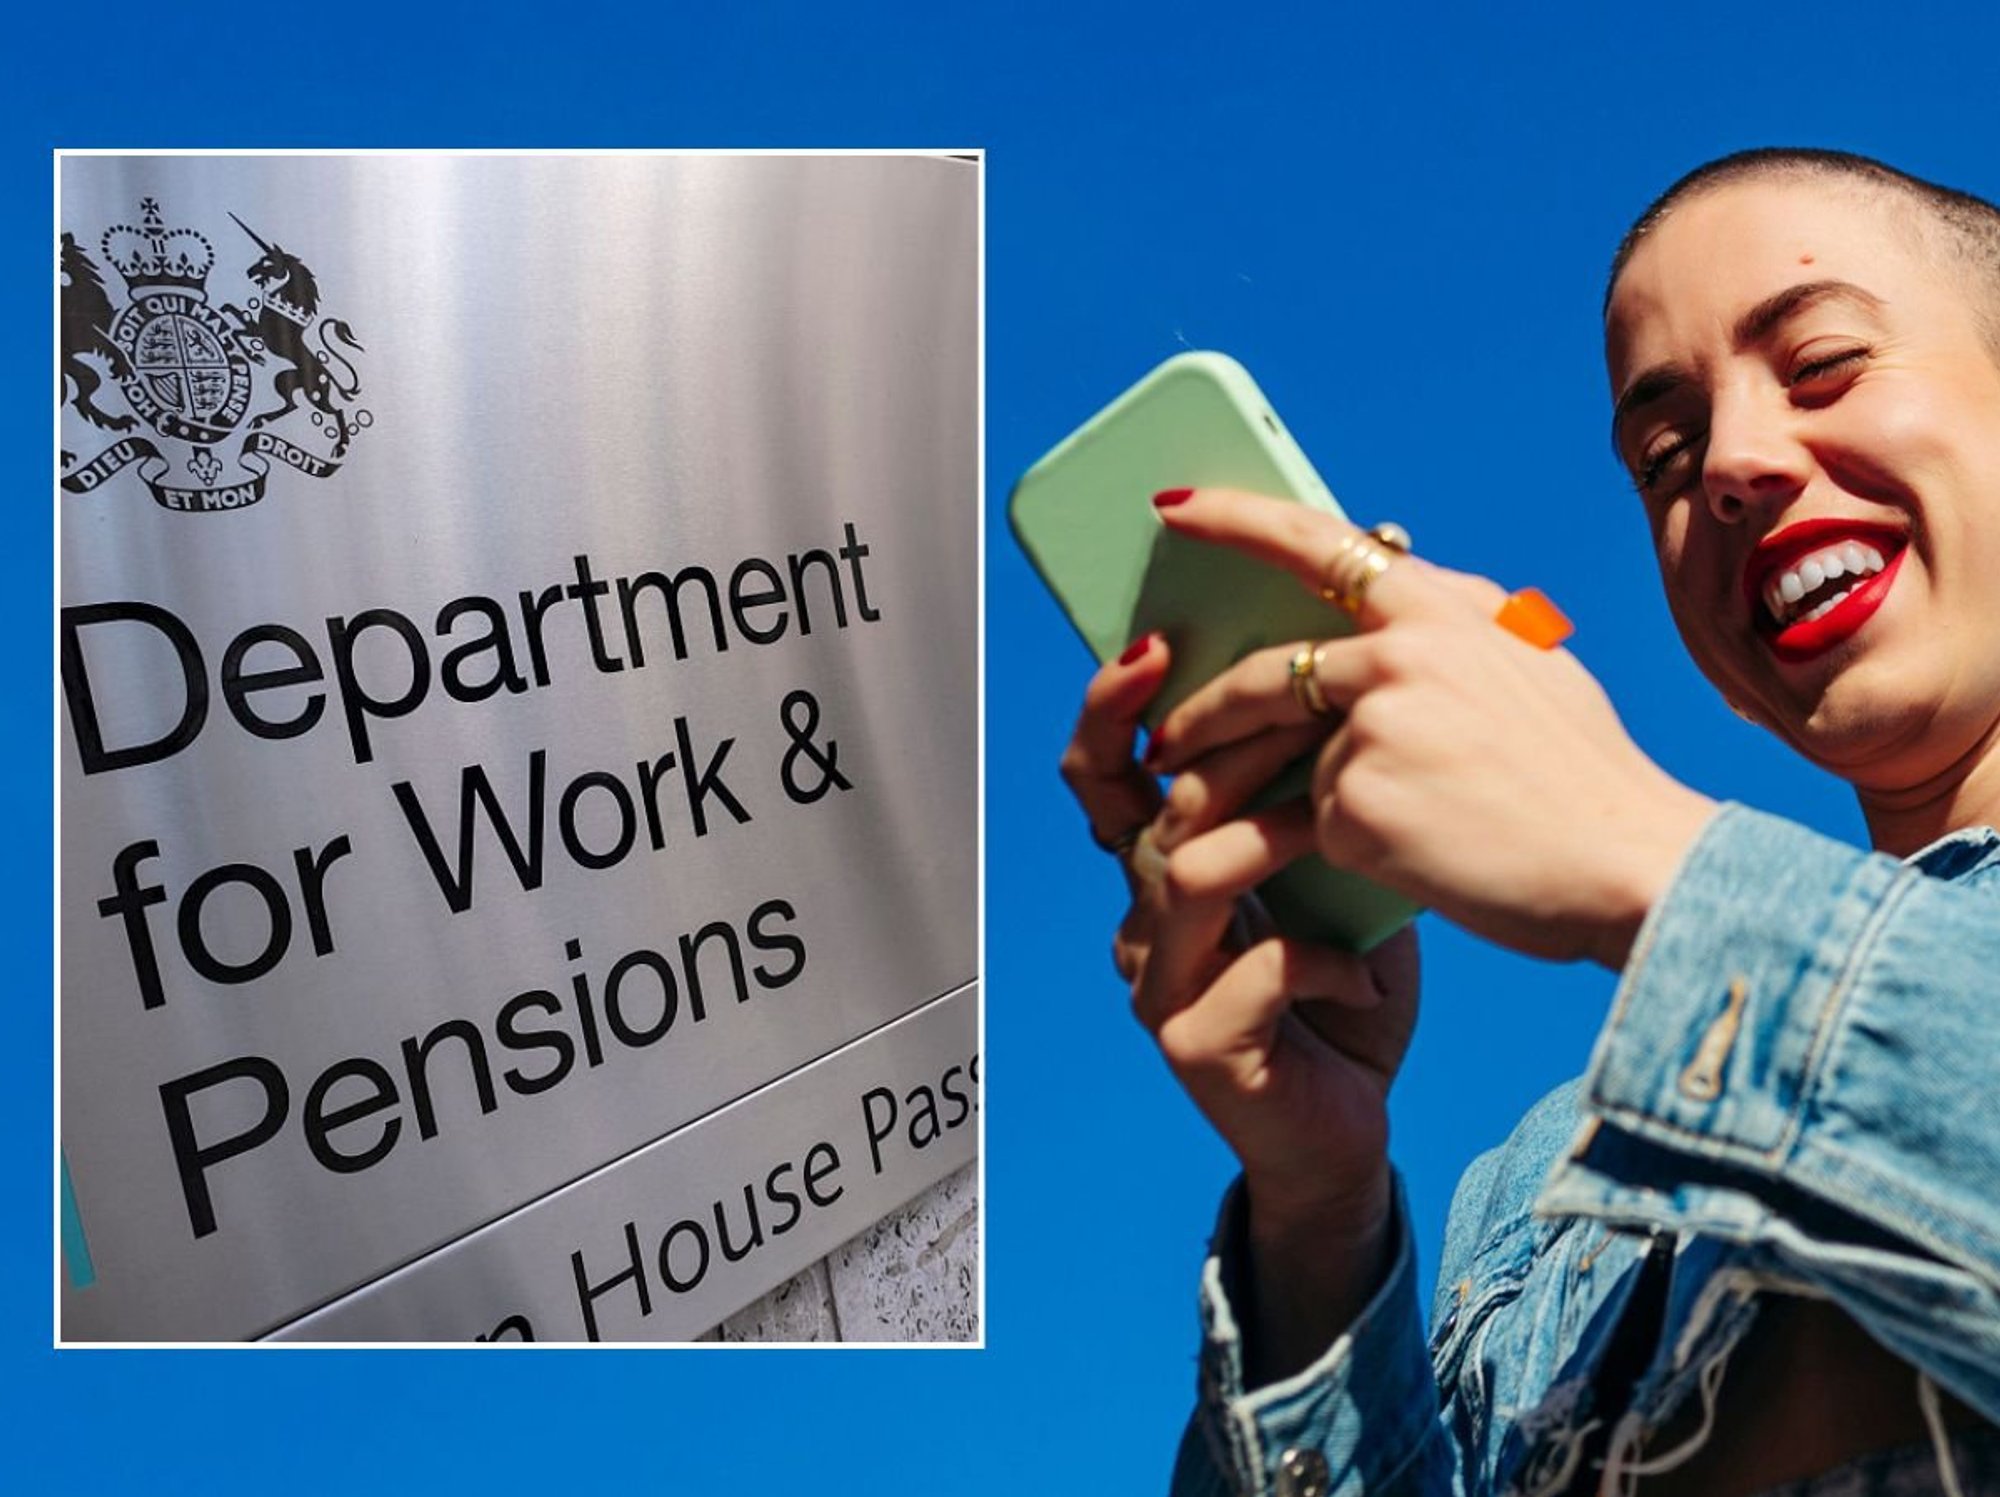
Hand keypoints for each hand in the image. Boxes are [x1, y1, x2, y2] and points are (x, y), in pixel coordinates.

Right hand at [1060, 633, 1416, 1268]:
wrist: (1349, 1134)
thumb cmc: (1342, 997)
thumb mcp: (1335, 881)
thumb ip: (1315, 803)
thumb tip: (1351, 687)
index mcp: (1168, 874)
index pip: (1109, 775)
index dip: (1113, 708)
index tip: (1154, 640)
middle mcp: (1144, 922)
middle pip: (1135, 810)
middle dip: (1188, 740)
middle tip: (1244, 688)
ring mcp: (1159, 984)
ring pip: (1184, 878)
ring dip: (1272, 842)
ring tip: (1340, 829)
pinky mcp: (1195, 1043)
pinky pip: (1252, 969)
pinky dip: (1323, 963)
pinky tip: (1364, 978)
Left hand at [1147, 489, 1718, 968]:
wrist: (1628, 864)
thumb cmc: (1582, 776)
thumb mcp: (1533, 665)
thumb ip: (1458, 627)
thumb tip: (1408, 588)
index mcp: (1439, 610)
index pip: (1317, 543)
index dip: (1238, 520)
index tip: (1173, 509)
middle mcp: (1398, 655)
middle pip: (1264, 676)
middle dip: (1201, 713)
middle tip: (1164, 739)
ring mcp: (1372, 728)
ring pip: (1288, 755)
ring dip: (1231, 784)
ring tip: (1196, 817)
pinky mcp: (1355, 804)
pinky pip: (1313, 820)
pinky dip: (1330, 843)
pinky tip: (1376, 862)